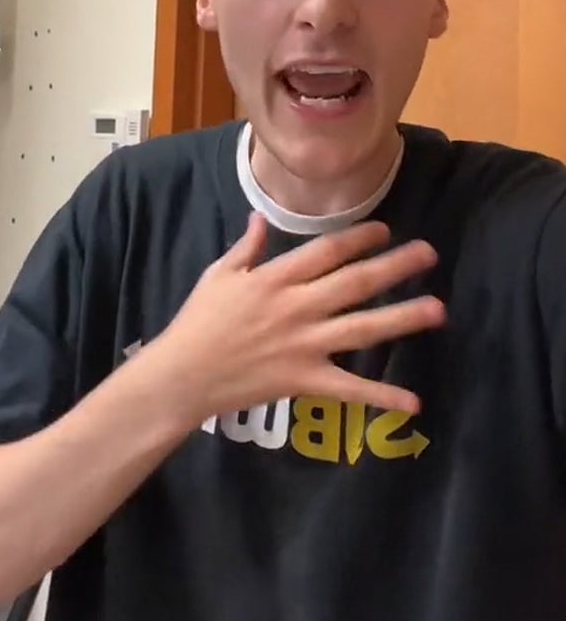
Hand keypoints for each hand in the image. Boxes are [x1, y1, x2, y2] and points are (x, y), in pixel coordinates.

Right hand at [136, 213, 443, 424]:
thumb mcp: (217, 276)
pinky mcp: (305, 379)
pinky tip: (414, 402)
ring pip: (362, 328)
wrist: (182, 374)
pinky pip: (348, 388)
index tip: (384, 231)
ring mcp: (303, 345)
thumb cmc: (197, 322)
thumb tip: (260, 218)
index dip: (358, 239)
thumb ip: (245, 248)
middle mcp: (296, 308)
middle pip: (355, 283)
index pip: (325, 251)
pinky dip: (380, 396)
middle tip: (429, 254)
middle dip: (395, 267)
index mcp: (274, 280)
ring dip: (402, 319)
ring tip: (438, 309)